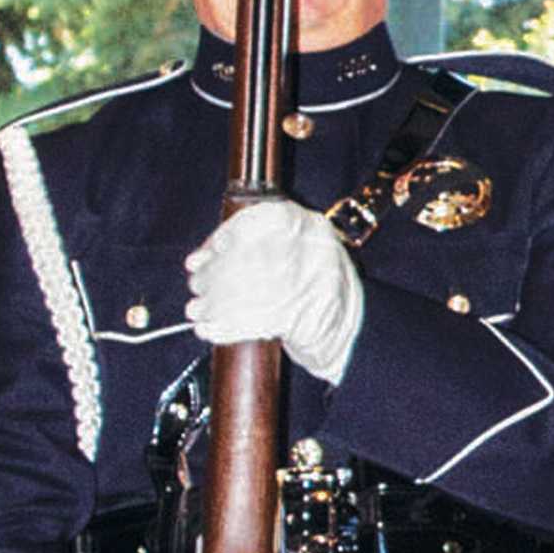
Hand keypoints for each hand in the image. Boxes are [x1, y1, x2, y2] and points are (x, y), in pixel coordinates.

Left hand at [185, 199, 366, 383]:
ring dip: (214, 304)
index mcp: (315, 229)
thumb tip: (203, 258)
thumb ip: (258, 247)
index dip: (228, 235)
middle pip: (251, 257)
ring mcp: (318, 284)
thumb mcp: (299, 255)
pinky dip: (226, 327)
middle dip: (214, 276)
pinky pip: (255, 321)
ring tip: (197, 310)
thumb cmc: (317, 293)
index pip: (266, 218)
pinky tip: (208, 329)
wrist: (356, 334)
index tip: (204, 254)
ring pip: (249, 290)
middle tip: (197, 286)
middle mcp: (319, 251)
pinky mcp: (310, 319)